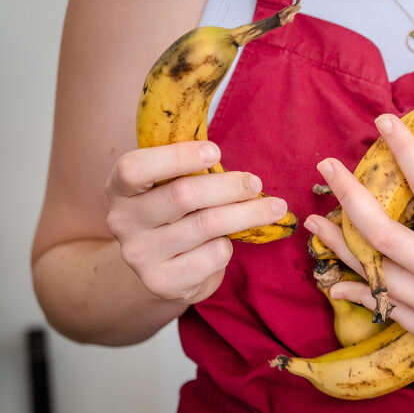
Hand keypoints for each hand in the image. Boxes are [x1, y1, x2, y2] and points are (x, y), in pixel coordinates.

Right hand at [104, 141, 288, 303]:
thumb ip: (189, 169)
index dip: (177, 157)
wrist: (163, 270)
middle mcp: (122, 221)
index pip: (135, 168)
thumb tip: (228, 157)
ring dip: (248, 213)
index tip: (216, 152)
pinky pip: (213, 254)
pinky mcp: (163, 282)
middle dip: (230, 186)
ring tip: (273, 208)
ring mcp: (140, 255)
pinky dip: (229, 245)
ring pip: (207, 225)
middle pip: (183, 195)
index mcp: (120, 188)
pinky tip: (227, 242)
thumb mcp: (170, 186)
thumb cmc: (176, 215)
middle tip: (256, 183)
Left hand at [304, 115, 413, 383]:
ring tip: (314, 223)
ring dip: (341, 247)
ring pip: (374, 275)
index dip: (404, 150)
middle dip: (348, 196)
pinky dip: (360, 294)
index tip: (385, 121)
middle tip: (326, 167)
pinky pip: (388, 311)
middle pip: (381, 233)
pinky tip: (337, 281)